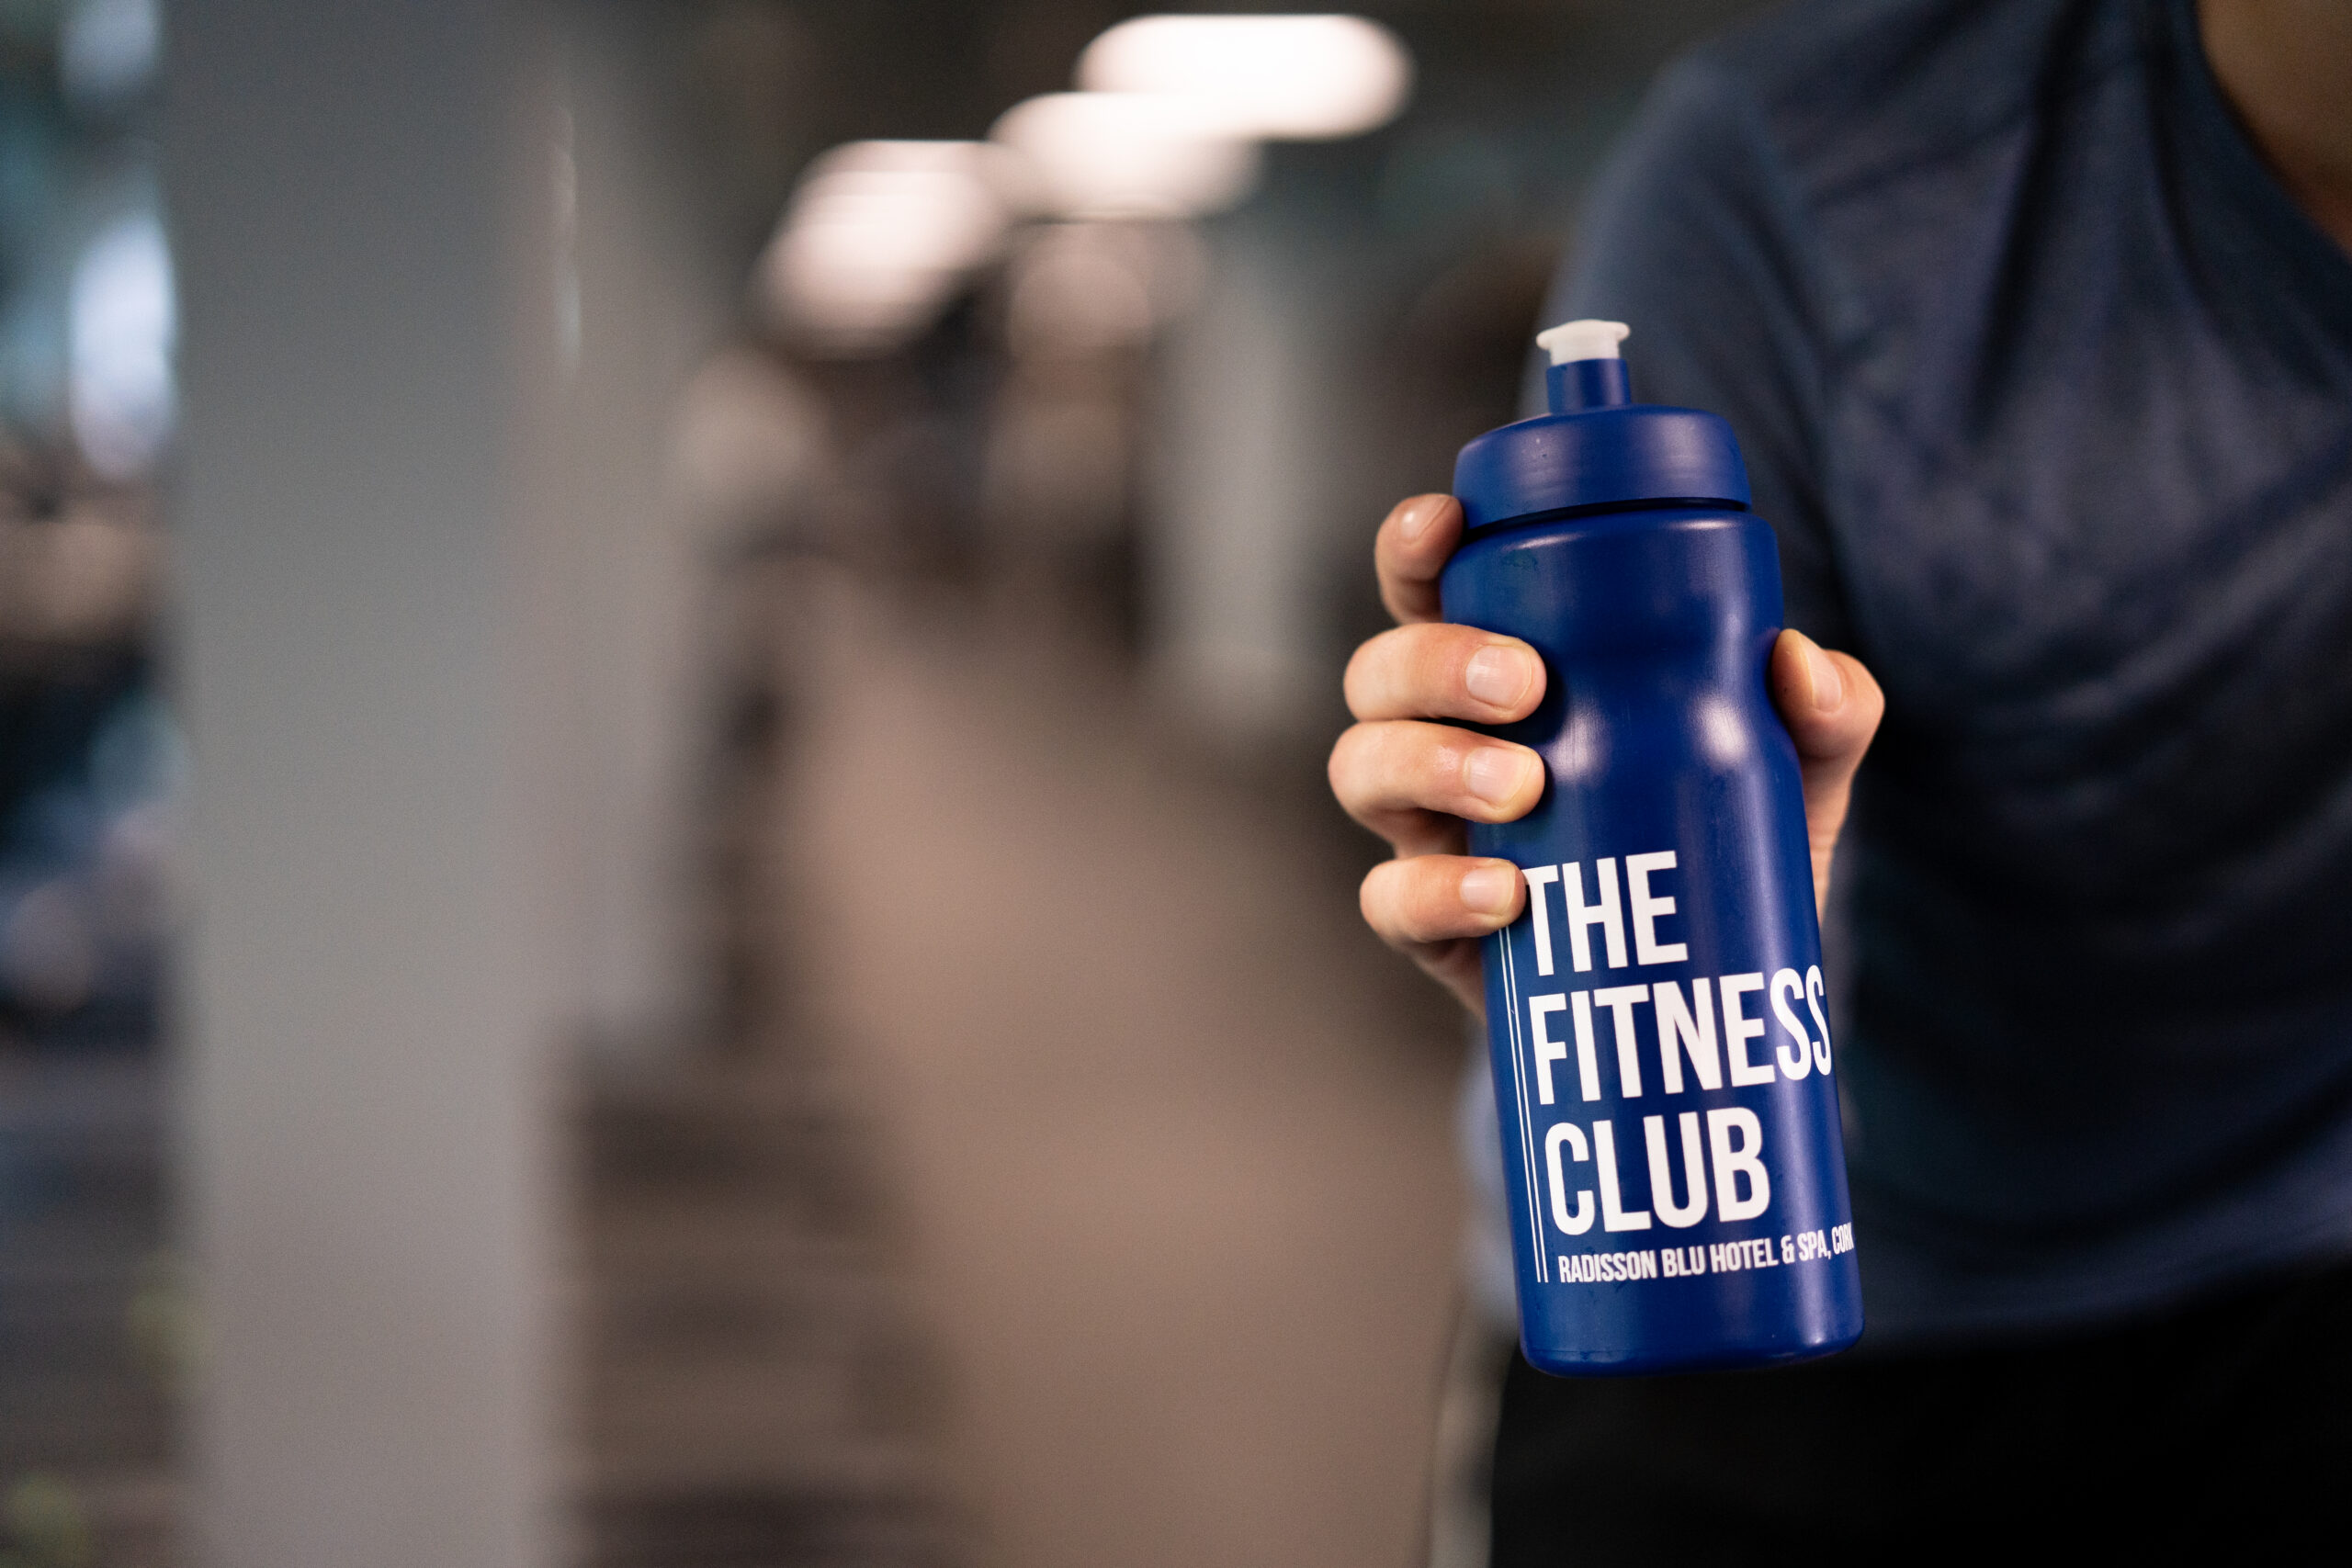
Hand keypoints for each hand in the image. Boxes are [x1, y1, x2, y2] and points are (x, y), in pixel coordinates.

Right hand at [1329, 493, 1883, 1016]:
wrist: (1714, 1001)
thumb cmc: (1726, 849)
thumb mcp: (1796, 776)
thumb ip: (1825, 712)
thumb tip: (1795, 662)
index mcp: (1507, 673)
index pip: (1431, 590)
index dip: (1415, 548)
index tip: (1447, 524)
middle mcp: (1446, 739)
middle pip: (1379, 672)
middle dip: (1434, 662)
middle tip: (1526, 685)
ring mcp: (1430, 834)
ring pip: (1363, 769)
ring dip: (1430, 761)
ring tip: (1522, 787)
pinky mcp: (1436, 928)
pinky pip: (1390, 901)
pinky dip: (1438, 891)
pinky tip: (1507, 895)